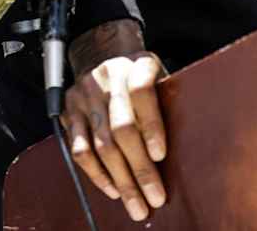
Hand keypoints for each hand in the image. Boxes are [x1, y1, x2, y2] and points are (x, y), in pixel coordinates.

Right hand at [62, 20, 167, 222]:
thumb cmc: (141, 74)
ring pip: (102, 145)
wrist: (102, 53)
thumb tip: (187, 146)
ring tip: (136, 204)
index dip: (152, 125)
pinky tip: (113, 189)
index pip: (143, 92)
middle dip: (139, 169)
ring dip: (120, 180)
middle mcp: (110, 77)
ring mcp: (86, 94)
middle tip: (154, 198)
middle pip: (122, 128)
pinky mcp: (69, 111)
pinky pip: (80, 150)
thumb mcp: (159, 74)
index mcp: (138, 63)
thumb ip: (166, 100)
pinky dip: (97, 174)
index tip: (161, 155)